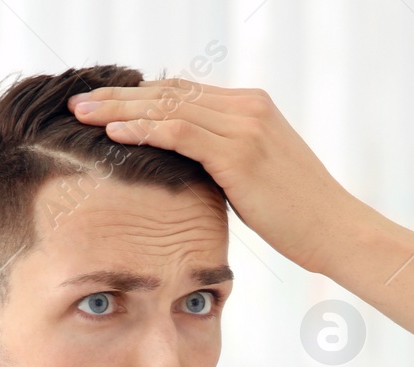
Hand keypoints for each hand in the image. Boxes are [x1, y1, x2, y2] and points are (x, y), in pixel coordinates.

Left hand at [67, 80, 363, 276]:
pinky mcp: (239, 152)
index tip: (103, 104)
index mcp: (251, 107)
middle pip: (169, 91)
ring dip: (119, 108)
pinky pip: (179, 132)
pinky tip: (113, 134)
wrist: (334, 229)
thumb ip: (223, 160)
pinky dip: (143, 129)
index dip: (139, 95)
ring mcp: (244, 126)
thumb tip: (188, 169)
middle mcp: (247, 107)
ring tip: (82, 113)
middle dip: (119, 95)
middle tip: (78, 100)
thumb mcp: (256, 177)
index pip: (182, 91)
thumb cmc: (298, 215)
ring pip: (168, 106)